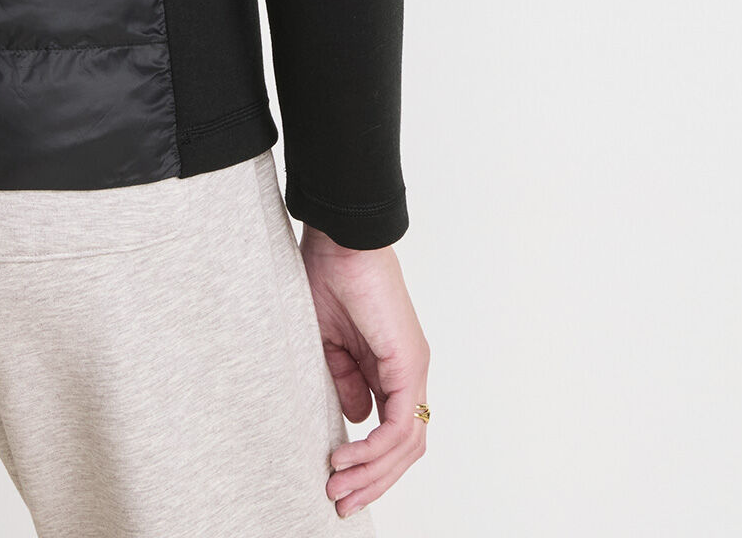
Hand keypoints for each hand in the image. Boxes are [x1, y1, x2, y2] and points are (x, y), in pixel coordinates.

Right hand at [298, 226, 429, 520]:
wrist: (339, 239)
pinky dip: (375, 448)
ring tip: (338, 487)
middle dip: (372, 481)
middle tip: (340, 502)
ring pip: (406, 444)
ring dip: (372, 473)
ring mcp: (413, 369)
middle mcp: (409, 373)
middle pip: (405, 448)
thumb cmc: (329, 276)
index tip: (335, 480)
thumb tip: (357, 419)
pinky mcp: (408, 363)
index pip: (392, 432)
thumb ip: (345, 379)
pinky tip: (347, 457)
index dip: (368, 464)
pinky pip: (399, 423)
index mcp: (390, 367)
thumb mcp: (328, 342)